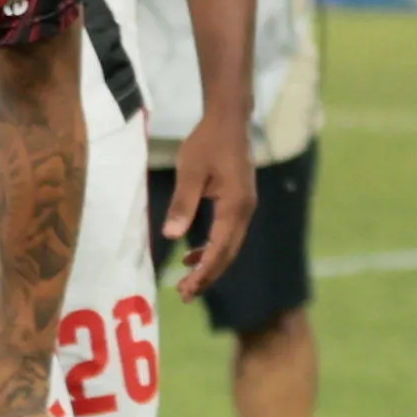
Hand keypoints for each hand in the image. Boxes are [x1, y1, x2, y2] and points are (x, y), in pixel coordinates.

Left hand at [167, 147, 256, 296]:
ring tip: (188, 283)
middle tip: (185, 296)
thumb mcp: (190, 171)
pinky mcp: (240, 203)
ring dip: (210, 265)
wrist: (229, 120)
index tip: (186, 290)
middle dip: (207, 277)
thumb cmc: (207, 142)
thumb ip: (182, 203)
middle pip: (228, 254)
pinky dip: (212, 248)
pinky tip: (193, 255)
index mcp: (235, 206)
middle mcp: (245, 211)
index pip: (219, 249)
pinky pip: (228, 234)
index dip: (203, 272)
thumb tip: (171, 236)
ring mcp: (245, 207)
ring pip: (229, 246)